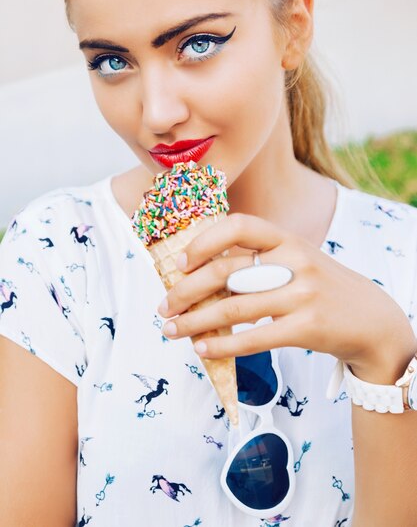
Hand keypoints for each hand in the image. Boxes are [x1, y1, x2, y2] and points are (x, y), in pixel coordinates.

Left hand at [158, 214, 416, 383]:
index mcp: (288, 239)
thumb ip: (259, 261)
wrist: (372, 320)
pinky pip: (254, 338)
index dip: (204, 241)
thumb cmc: (321, 288)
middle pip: (226, 271)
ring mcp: (302, 294)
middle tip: (164, 307)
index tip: (181, 262)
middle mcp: (295, 261)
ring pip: (233, 308)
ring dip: (194, 321)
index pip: (239, 226)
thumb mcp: (297, 260)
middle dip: (186, 290)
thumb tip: (201, 275)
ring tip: (172, 330)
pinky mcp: (307, 327)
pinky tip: (202, 349)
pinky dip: (222, 345)